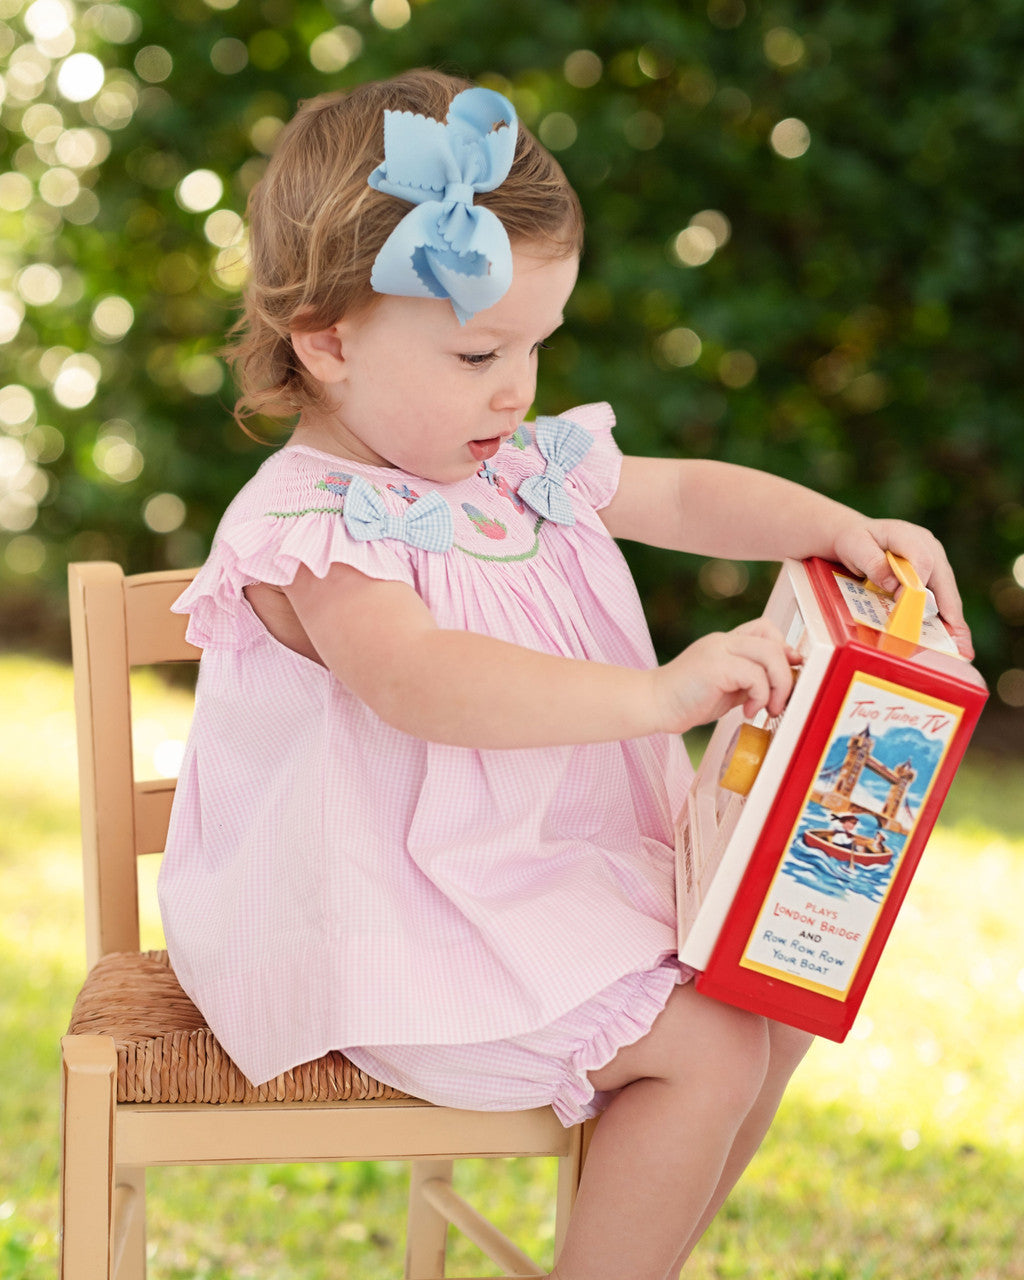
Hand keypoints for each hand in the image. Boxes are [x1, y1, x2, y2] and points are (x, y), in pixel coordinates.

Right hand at [653, 619, 798, 733]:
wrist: (652, 704)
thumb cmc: (685, 701)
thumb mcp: (727, 689)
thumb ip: (750, 681)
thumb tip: (782, 685)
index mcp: (725, 643)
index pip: (765, 630)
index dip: (784, 650)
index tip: (787, 677)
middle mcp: (722, 641)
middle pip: (772, 640)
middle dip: (786, 674)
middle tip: (779, 702)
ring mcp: (718, 650)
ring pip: (769, 654)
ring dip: (778, 686)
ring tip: (768, 709)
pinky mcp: (715, 666)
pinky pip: (755, 675)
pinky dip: (760, 696)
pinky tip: (747, 711)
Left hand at [833, 518, 974, 658]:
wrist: (857, 538)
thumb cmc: (855, 541)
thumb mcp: (855, 546)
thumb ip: (872, 561)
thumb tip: (893, 582)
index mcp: (909, 536)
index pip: (922, 561)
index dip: (916, 585)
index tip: (904, 603)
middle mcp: (929, 548)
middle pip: (944, 583)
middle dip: (950, 614)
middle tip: (957, 644)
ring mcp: (935, 562)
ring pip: (948, 594)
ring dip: (952, 622)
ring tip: (960, 649)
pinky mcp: (933, 577)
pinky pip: (943, 600)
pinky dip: (946, 620)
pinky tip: (953, 641)